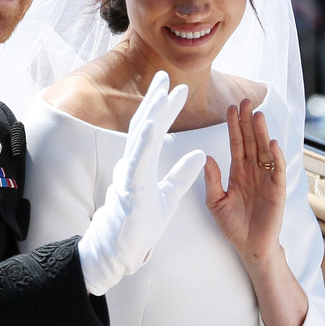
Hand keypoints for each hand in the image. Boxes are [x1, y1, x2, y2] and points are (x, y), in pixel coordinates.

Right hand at [78, 71, 205, 294]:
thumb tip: (202, 154)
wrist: (122, 250)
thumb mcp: (169, 196)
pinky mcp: (130, 187)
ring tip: (162, 91)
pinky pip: (138, 160)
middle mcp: (132, 164)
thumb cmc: (141, 225)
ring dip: (151, 113)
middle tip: (164, 75)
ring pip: (140, 138)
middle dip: (155, 100)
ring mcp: (129, 174)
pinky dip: (145, 140)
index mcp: (141, 165)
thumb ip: (182, 175)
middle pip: (144, 125)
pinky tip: (152, 123)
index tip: (177, 89)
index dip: (165, 109)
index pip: (155, 131)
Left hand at [204, 98, 285, 264]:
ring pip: (264, 150)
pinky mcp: (277, 190)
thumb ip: (211, 180)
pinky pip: (277, 170)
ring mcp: (266, 178)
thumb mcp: (216, 201)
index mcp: (237, 171)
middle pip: (251, 141)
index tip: (230, 108)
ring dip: (262, 133)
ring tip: (257, 115)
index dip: (234, 126)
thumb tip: (206, 157)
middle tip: (245, 100)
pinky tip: (272, 143)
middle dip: (248, 121)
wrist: (250, 247)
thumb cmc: (233, 225)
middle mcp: (253, 170)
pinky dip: (276, 156)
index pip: (236, 143)